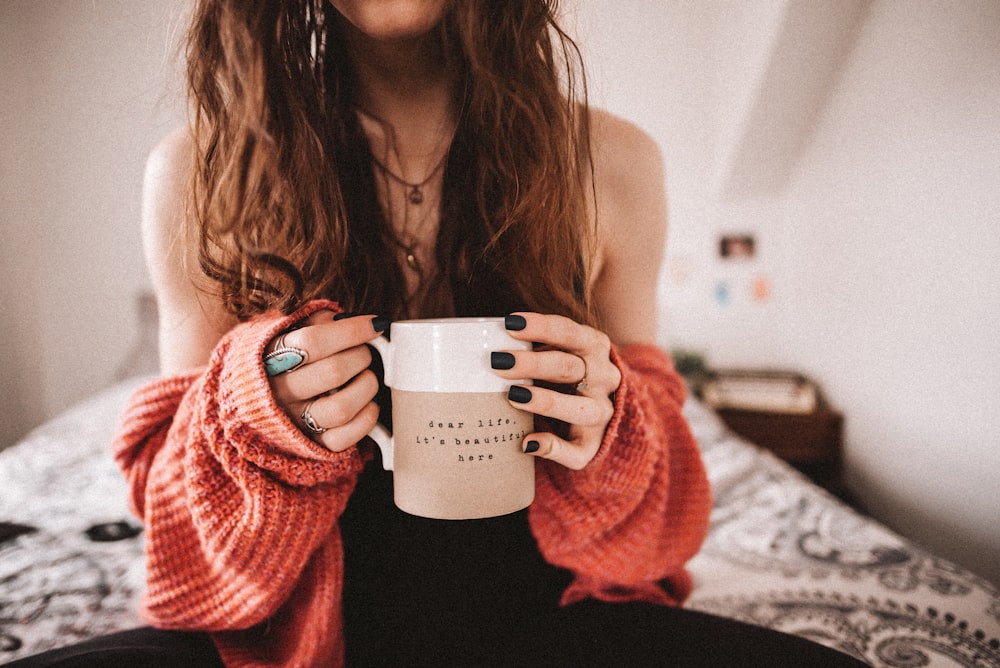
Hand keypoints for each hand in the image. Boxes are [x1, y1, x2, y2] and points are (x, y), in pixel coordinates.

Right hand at [264, 311, 387, 451]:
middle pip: (333, 372)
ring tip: (367, 377)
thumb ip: (318, 322)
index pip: (313, 340)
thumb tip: (351, 320)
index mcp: (271, 358)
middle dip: (361, 356)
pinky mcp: (311, 445)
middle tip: (365, 352)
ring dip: (367, 387)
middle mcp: (279, 393)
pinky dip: (366, 419)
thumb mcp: (291, 332)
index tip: (375, 325)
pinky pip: (344, 439)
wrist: (257, 400)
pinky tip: (368, 405)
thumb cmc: (285, 359)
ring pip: (341, 408)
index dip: (351, 330)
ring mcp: (294, 422)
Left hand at [491, 313, 621, 469]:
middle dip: (532, 364)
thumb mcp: (558, 350)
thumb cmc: (564, 372)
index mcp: (594, 347)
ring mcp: (601, 412)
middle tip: (498, 363)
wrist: (598, 408)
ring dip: (546, 401)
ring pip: (581, 409)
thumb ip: (534, 347)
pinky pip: (578, 451)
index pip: (569, 332)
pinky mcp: (593, 443)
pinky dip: (553, 448)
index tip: (509, 324)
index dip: (540, 327)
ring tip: (513, 397)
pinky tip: (527, 443)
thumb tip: (484, 343)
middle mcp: (604, 378)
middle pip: (569, 368)